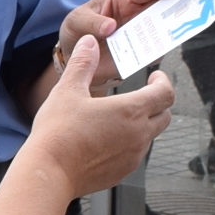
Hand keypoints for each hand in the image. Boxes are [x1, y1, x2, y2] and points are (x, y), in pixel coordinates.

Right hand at [27, 36, 174, 194]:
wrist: (49, 171)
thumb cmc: (58, 132)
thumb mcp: (68, 90)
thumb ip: (83, 63)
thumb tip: (89, 43)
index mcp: (131, 111)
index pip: (166, 94)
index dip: (163, 82)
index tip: (155, 77)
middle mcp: (138, 135)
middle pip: (164, 116)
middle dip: (157, 103)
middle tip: (143, 94)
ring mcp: (132, 156)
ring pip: (150, 136)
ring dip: (142, 124)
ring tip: (119, 117)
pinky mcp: (122, 172)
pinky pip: (134, 154)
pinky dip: (129, 143)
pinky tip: (107, 139)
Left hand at [57, 0, 182, 94]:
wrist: (75, 60)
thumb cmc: (76, 31)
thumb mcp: (77, 21)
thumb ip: (91, 22)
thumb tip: (110, 26)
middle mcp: (135, 14)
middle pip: (161, 6)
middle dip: (177, 3)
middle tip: (194, 2)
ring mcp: (139, 33)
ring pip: (161, 28)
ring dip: (173, 27)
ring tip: (185, 25)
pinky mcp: (140, 52)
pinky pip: (154, 50)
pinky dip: (160, 50)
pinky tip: (164, 48)